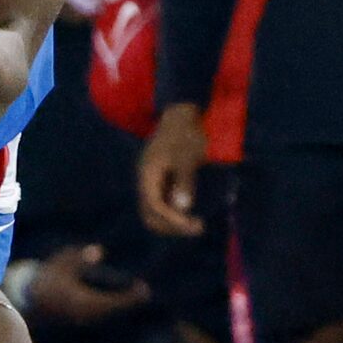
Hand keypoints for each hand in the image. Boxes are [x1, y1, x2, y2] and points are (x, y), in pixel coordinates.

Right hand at [24, 243, 150, 326]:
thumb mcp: (61, 263)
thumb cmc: (46, 278)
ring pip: (106, 313)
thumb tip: (100, 251)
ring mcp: (80, 319)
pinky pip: (99, 314)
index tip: (144, 289)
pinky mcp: (77, 319)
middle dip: (127, 300)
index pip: (112, 301)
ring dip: (119, 304)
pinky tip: (115, 301)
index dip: (130, 296)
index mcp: (81, 301)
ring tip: (134, 295)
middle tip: (144, 291)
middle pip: (112, 309)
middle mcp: (83, 314)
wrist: (26, 299)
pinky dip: (109, 306)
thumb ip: (79, 257)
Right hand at [136, 102, 207, 237]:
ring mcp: (151, 181)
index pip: (154, 206)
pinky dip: (174, 213)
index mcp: (148, 175)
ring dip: (173, 222)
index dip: (172, 220)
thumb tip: (182, 207)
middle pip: (150, 215)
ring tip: (196, 224)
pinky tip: (190, 212)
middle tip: (197, 228)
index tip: (193, 225)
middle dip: (172, 226)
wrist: (180, 115)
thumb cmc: (186, 134)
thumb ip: (184, 182)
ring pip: (154, 212)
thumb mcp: (188, 157)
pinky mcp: (159, 180)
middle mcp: (145, 181)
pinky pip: (161, 204)